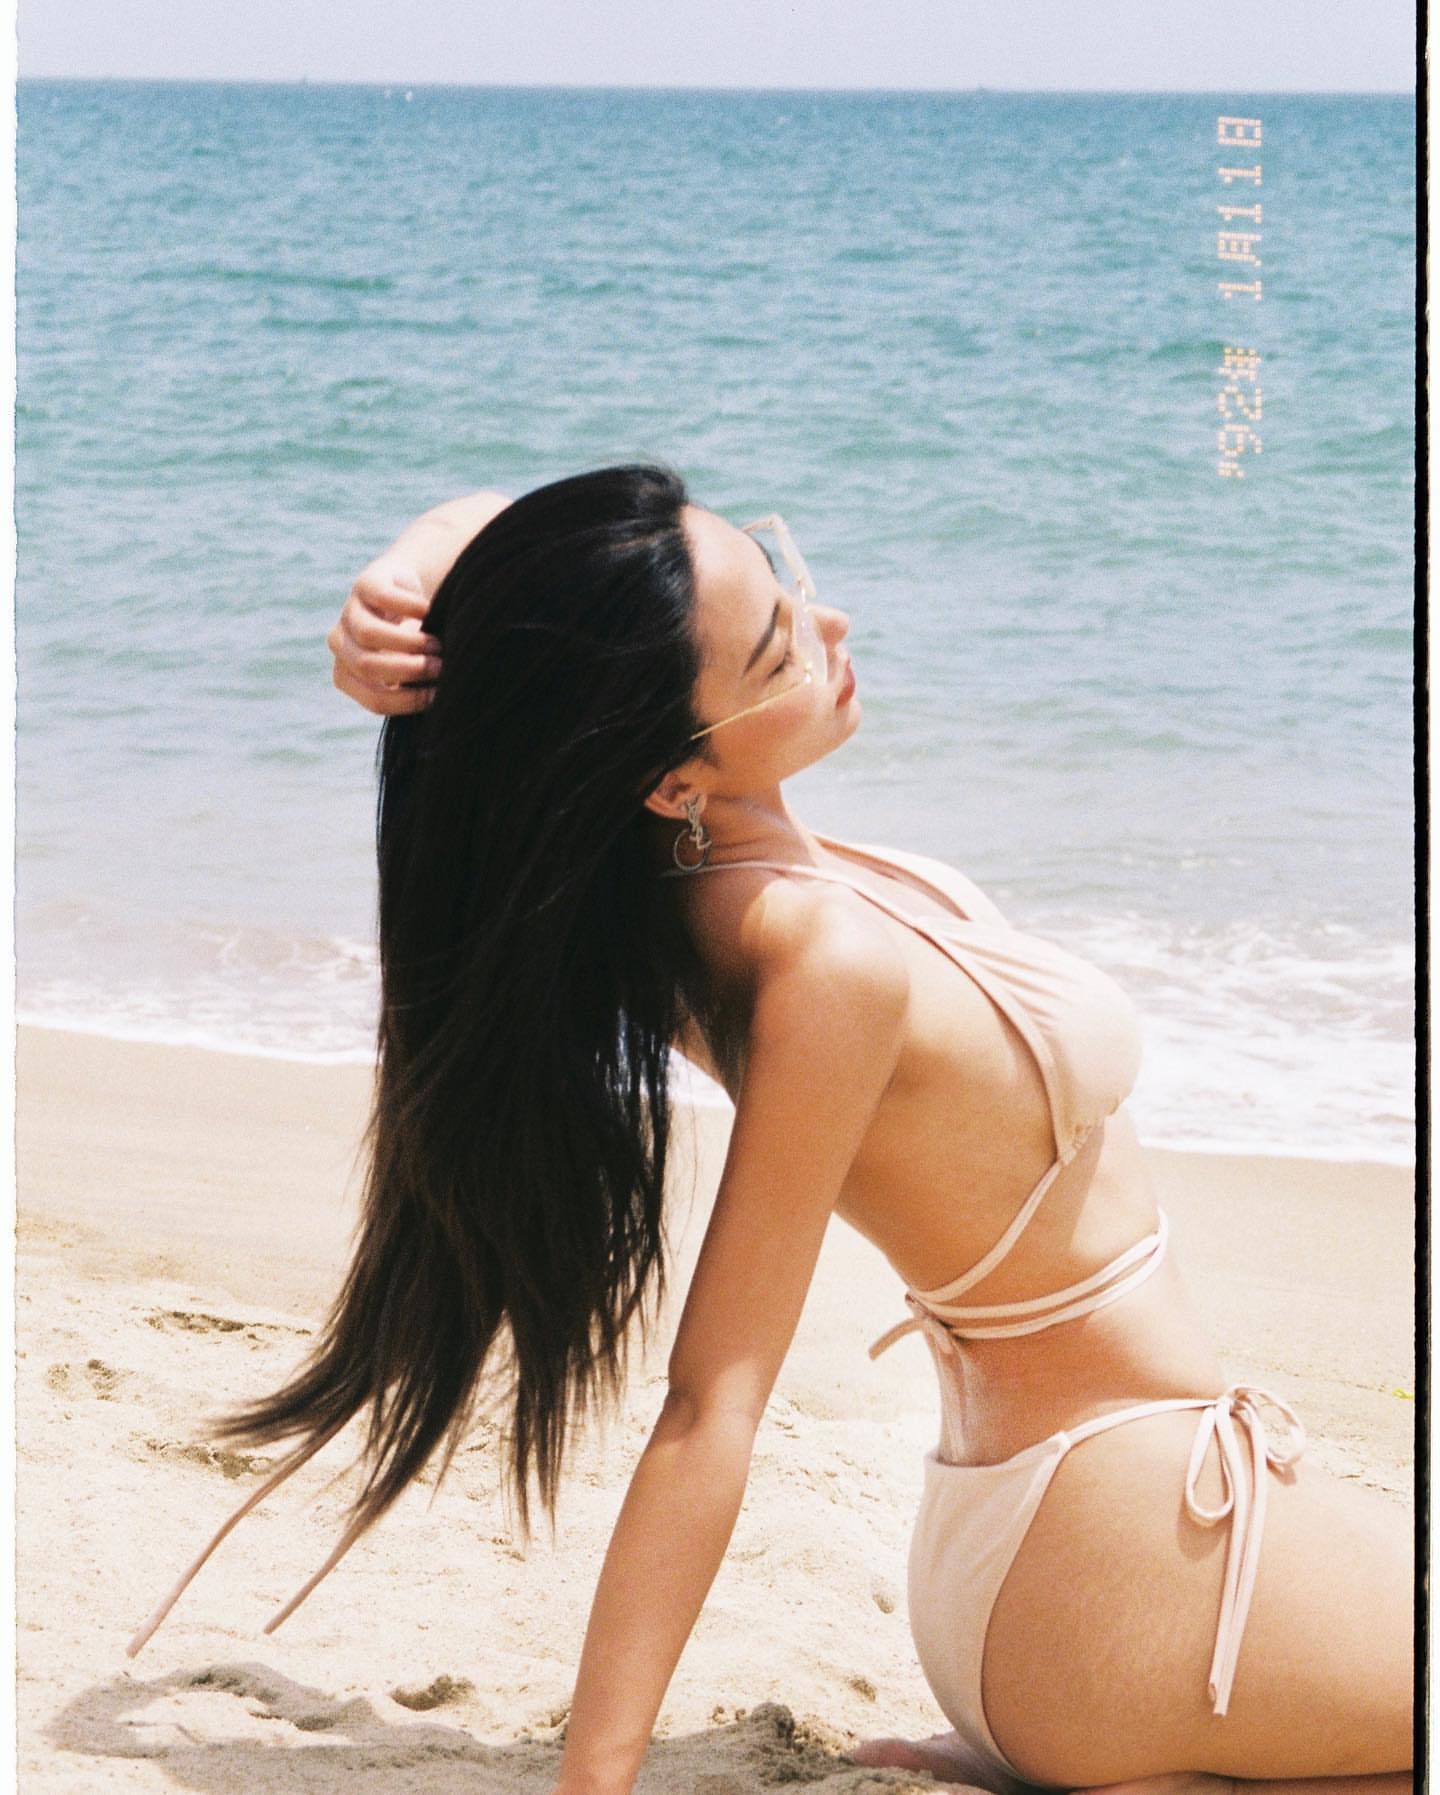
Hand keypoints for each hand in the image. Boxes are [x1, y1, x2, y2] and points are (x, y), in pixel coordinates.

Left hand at [327, 556, 442, 715]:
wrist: (409, 592)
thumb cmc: (414, 642)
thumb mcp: (410, 669)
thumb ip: (415, 688)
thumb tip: (444, 705)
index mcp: (348, 674)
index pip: (375, 699)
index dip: (409, 701)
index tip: (439, 695)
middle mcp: (341, 644)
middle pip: (367, 666)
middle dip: (409, 670)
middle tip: (441, 668)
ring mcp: (349, 612)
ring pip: (369, 634)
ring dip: (410, 643)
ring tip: (439, 645)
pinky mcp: (365, 584)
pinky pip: (384, 598)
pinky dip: (411, 608)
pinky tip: (431, 612)